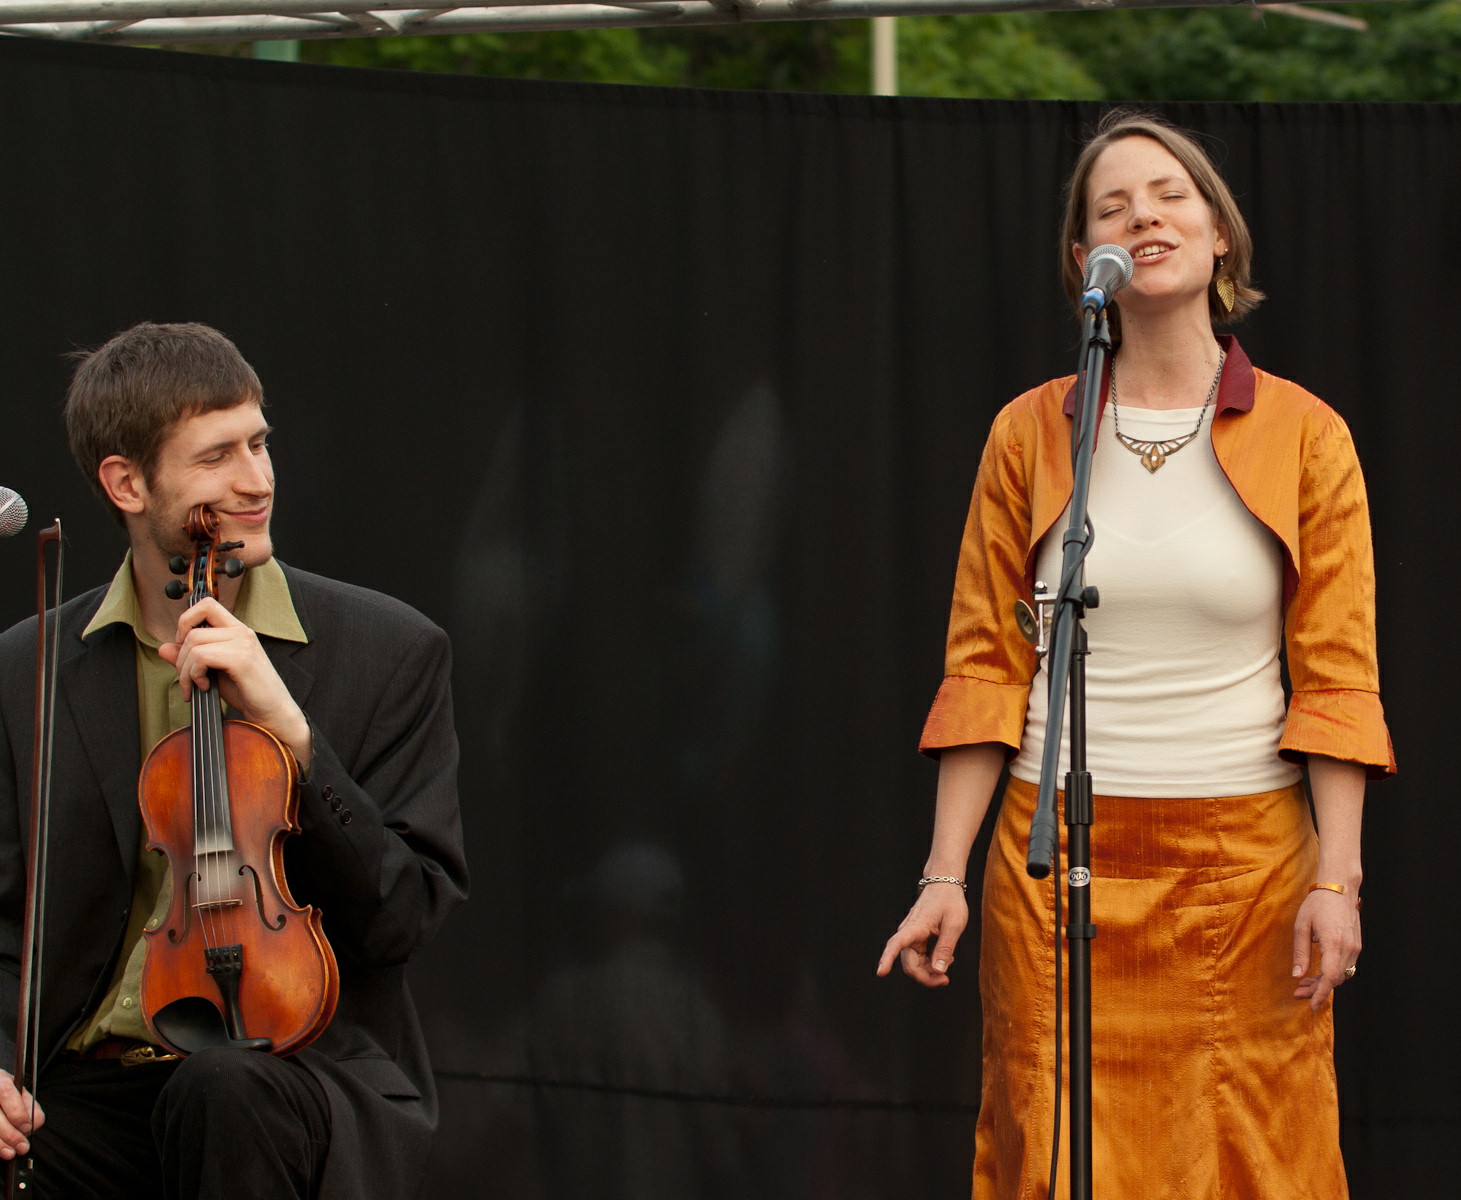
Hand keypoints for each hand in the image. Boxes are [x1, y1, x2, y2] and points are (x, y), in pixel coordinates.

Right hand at [0, 1070, 42, 1160]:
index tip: (27, 1128)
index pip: (7, 1094)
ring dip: (0, 1144)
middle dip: (11, 1135)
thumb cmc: (4, 1090)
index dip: (18, 1113)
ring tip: (10, 1153)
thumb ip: (27, 1103)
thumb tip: (33, 1124)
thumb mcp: (17, 1088)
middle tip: (23, 1147)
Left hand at [159, 597, 311, 769]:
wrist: (273, 713)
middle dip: (180, 657)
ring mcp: (243, 644)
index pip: (207, 604)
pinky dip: (195, 675)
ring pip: (193, 643)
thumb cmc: (247, 693)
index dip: (187, 620)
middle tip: (187, 677)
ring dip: (185, 670)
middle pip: (193, 629)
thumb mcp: (212, 672)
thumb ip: (190, 658)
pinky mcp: (241, 659)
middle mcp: (241, 632)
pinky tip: (205, 687)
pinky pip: (201, 657)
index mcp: (237, 631)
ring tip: (195, 686)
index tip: (184, 645)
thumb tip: (163, 647)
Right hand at [876, 883, 968, 987]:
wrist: (943, 887)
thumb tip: (938, 971)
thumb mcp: (954, 924)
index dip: (887, 959)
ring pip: (914, 965)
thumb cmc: (949, 902)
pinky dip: (930, 964)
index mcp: (915, 927)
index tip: (881, 973)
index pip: (896, 944)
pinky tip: (944, 957)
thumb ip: (946, 948)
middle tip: (945, 980)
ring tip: (948, 961)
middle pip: (909, 965)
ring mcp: (910, 938)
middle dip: (925, 977)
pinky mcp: (915, 941)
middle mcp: (907, 934)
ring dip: (929, 972)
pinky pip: (918, 959)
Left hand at [1292, 889, 1360, 1011]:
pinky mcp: (1356, 945)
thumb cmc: (1317, 904)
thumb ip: (1300, 952)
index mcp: (1334, 943)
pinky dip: (1331, 972)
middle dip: (1317, 990)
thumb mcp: (1301, 926)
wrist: (1339, 888)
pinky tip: (1316, 973)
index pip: (1330, 977)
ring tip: (1303, 984)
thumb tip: (1298, 975)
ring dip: (1324, 982)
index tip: (1311, 1005)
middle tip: (1298, 994)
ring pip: (1341, 975)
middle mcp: (1349, 948)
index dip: (1321, 993)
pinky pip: (1345, 966)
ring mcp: (1355, 947)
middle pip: (1336, 979)